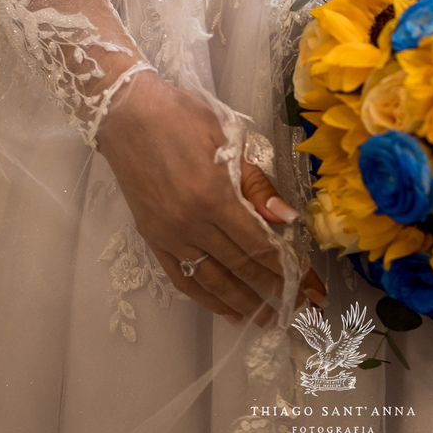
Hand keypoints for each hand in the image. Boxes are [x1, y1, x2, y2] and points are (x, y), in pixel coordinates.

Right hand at [96, 71, 326, 326]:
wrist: (125, 113)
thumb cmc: (180, 116)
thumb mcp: (227, 138)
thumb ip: (256, 184)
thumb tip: (286, 220)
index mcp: (213, 196)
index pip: (258, 243)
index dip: (285, 266)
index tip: (307, 283)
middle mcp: (189, 223)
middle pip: (240, 265)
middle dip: (274, 288)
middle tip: (300, 306)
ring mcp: (168, 235)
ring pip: (212, 281)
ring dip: (243, 303)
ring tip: (268, 318)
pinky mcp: (152, 239)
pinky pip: (182, 278)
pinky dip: (206, 299)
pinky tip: (227, 309)